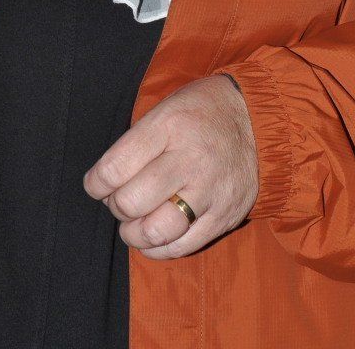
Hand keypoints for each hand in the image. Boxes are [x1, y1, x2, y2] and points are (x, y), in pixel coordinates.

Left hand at [82, 74, 258, 258]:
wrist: (259, 122)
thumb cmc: (201, 112)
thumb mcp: (166, 107)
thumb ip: (138, 141)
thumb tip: (107, 181)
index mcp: (169, 126)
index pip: (116, 167)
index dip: (96, 183)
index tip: (95, 184)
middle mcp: (190, 160)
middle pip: (132, 201)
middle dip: (115, 206)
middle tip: (118, 200)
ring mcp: (209, 191)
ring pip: (156, 230)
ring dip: (133, 233)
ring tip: (132, 224)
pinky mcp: (224, 217)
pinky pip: (182, 247)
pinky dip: (158, 248)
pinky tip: (152, 237)